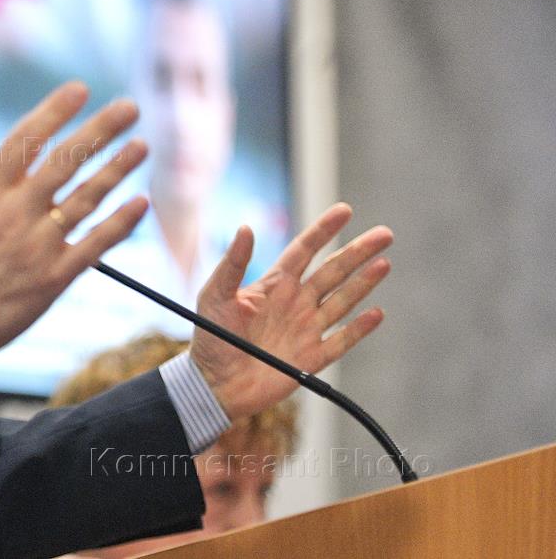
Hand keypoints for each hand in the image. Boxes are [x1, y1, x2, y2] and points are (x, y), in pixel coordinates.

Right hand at [0, 82, 148, 371]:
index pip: (24, 141)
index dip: (53, 112)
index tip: (80, 89)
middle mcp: (15, 214)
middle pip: (64, 163)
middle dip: (99, 131)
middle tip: (130, 107)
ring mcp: (37, 246)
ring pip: (85, 199)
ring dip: (117, 169)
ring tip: (142, 146)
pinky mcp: (54, 277)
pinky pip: (94, 245)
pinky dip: (119, 223)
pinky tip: (141, 202)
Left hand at [188, 204, 391, 419]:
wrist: (214, 384)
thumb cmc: (210, 337)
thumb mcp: (215, 295)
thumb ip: (232, 263)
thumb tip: (246, 227)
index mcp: (274, 285)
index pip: (305, 250)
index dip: (324, 230)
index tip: (345, 211)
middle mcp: (295, 302)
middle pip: (333, 271)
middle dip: (358, 252)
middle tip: (384, 233)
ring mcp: (306, 329)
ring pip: (342, 301)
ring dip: (364, 283)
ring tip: (384, 263)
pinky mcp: (311, 359)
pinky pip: (341, 341)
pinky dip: (359, 328)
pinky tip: (376, 312)